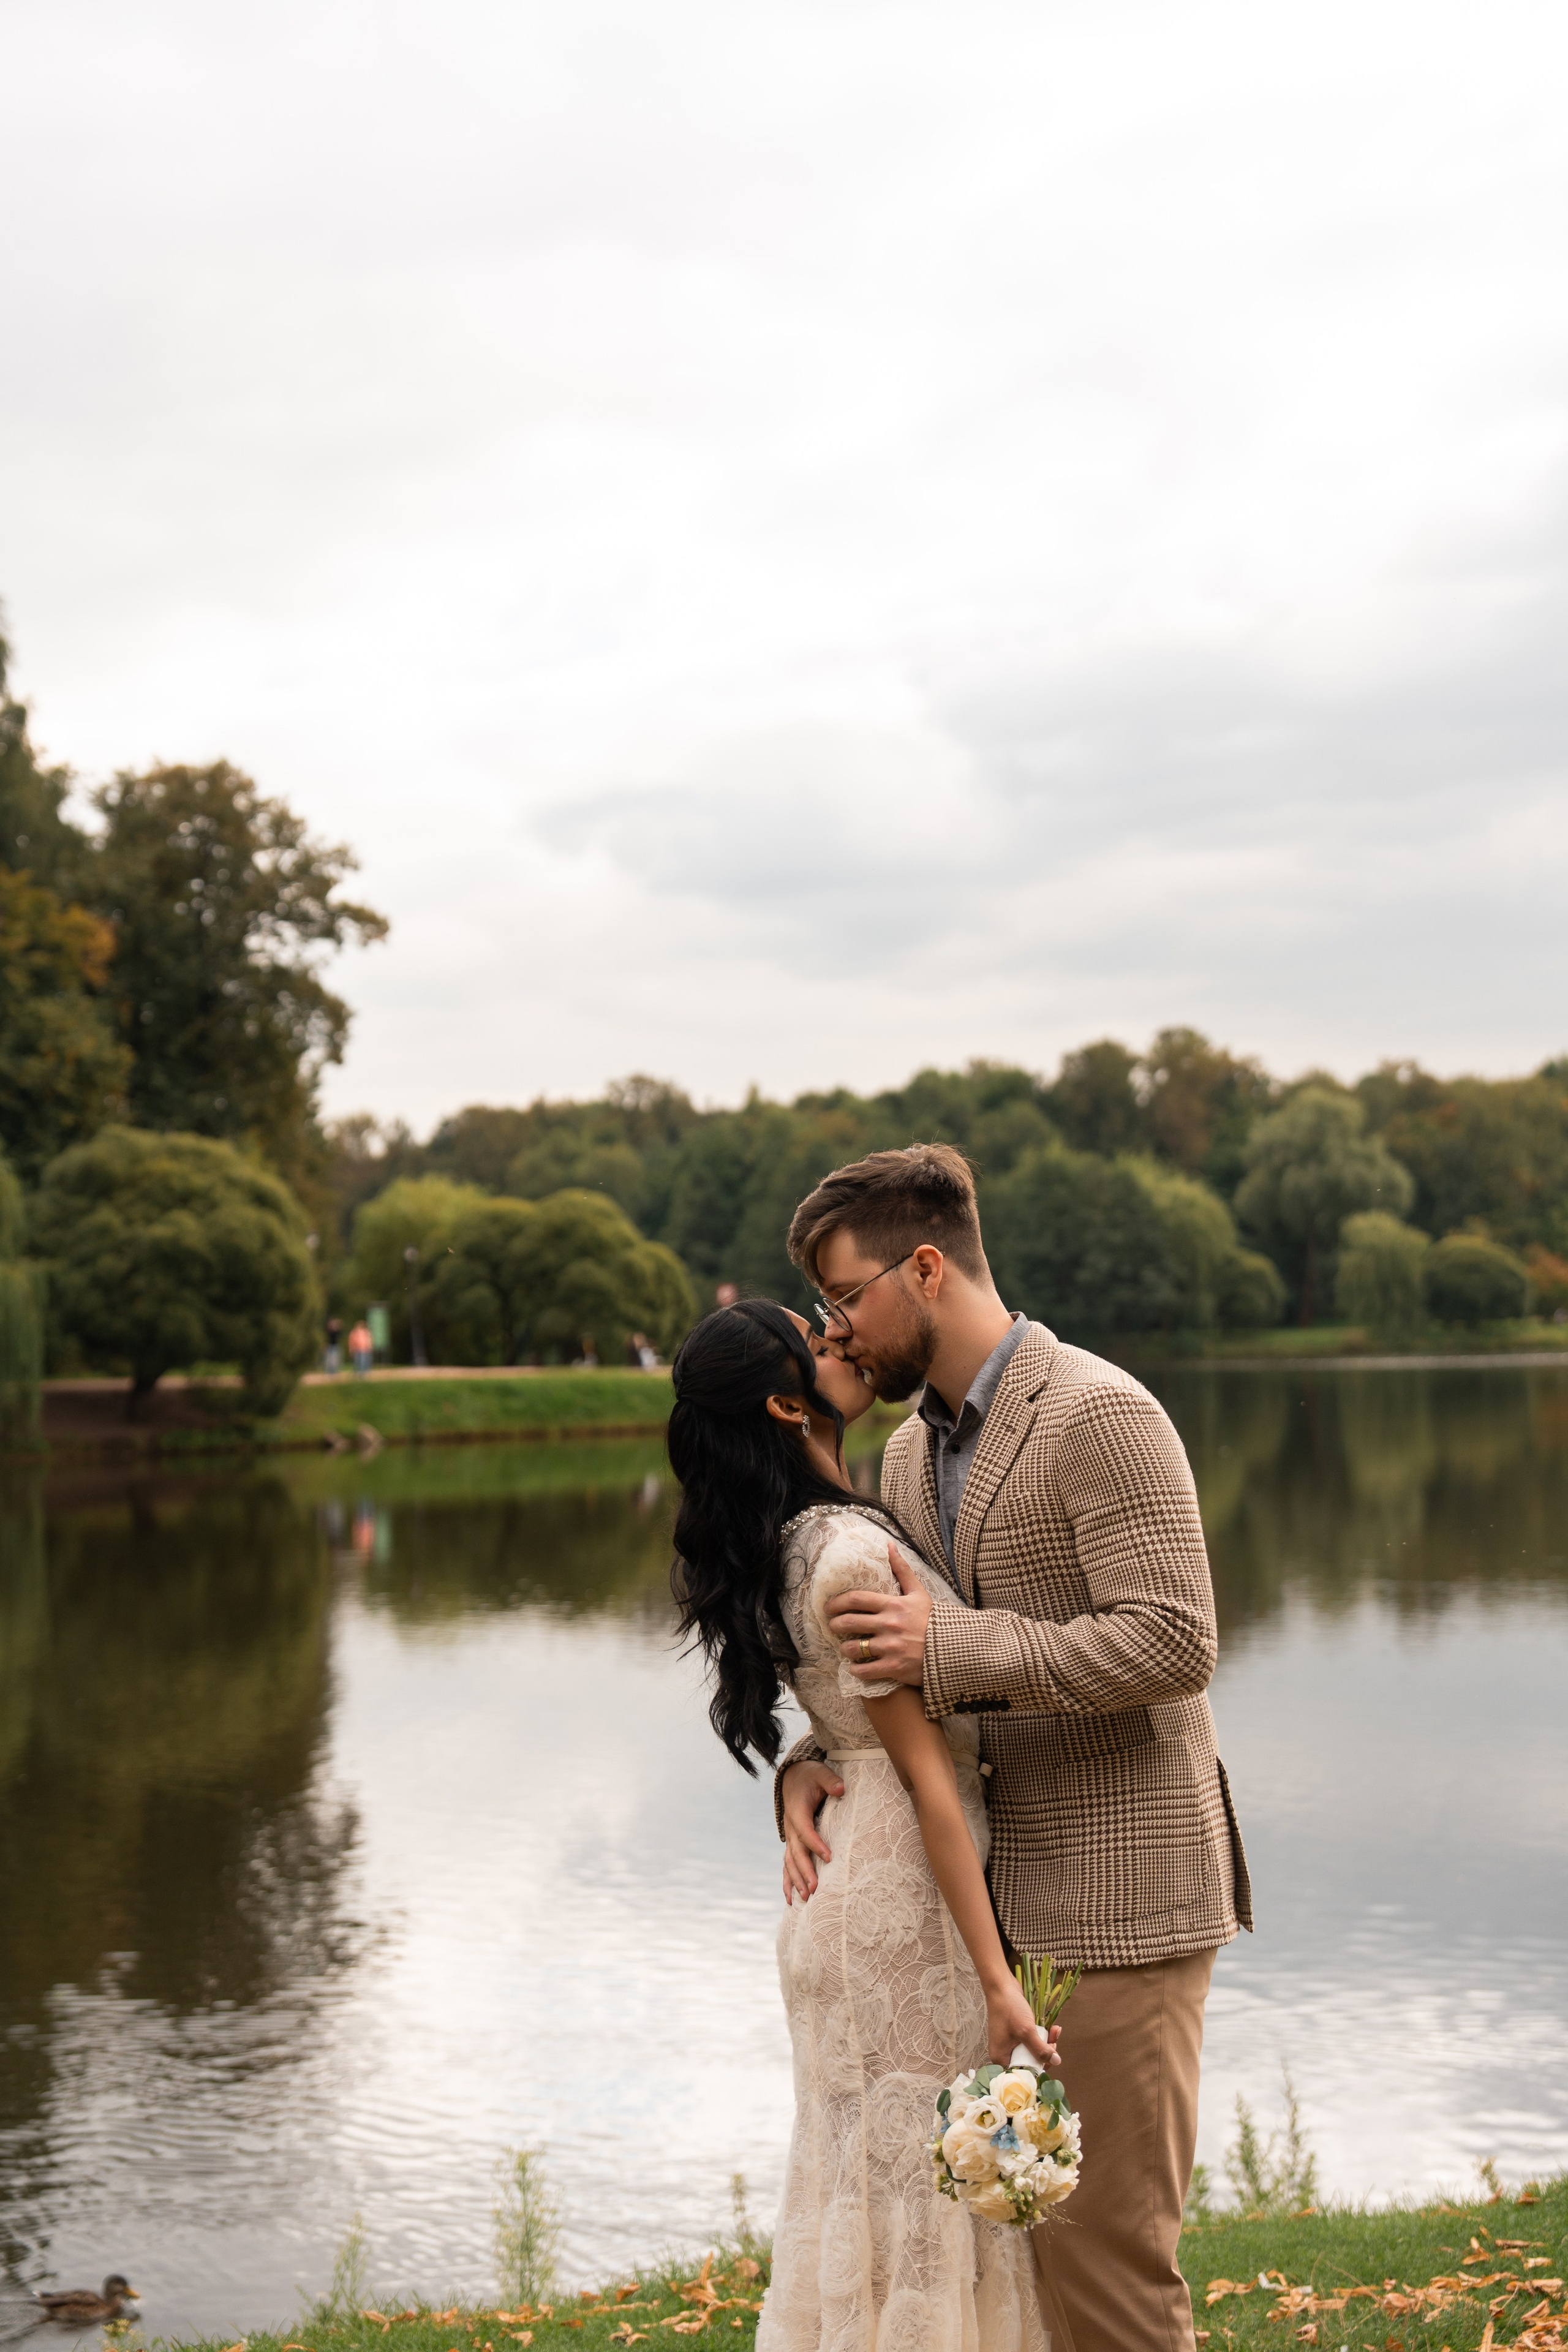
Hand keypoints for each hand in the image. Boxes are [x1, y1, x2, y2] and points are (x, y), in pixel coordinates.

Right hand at [781, 1759, 844, 1903]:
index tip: (829, 1857)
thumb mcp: (820, 1773)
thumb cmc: (810, 1776)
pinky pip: (787, 1865)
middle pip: (796, 1852)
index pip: (806, 1831)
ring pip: (790, 1862)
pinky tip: (791, 1900)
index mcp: (797, 1811)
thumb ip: (830, 1781)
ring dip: (796, 1880)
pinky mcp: (791, 1842)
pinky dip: (788, 1882)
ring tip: (806, 1898)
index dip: (816, 1844)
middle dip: (805, 1871)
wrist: (793, 1777)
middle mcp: (791, 1827)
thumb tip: (841, 1789)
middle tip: (815, 1888)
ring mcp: (790, 1837)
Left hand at [824, 1544, 931, 1686]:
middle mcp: (889, 1625)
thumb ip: (902, 1569)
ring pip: (853, 1648)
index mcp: (893, 1605)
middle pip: (849, 1622)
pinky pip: (864, 1670)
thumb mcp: (919, 1592)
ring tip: (845, 1647)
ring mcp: (890, 1647)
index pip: (856, 1599)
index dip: (836, 1602)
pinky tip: (855, 1667)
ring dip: (844, 1648)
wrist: (953, 1648)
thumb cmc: (932, 1620)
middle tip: (832, 1626)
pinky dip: (855, 1670)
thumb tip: (888, 1545)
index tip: (828, 1607)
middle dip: (835, 1625)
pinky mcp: (893, 1667)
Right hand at [984, 1978, 1061, 2069]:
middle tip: (1054, 2042)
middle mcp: (1005, 2054)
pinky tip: (1051, 2027)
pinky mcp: (1016, 2034)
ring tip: (1055, 2031)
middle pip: (1030, 2062)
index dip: (1039, 2067)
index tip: (1052, 2058)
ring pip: (1033, 2050)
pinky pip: (1031, 2040)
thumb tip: (1056, 2062)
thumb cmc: (1009, 2009)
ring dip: (1046, 2042)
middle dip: (1046, 2053)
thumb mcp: (1026, 2031)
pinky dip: (1042, 2035)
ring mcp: (1011, 2043)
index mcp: (1002, 2058)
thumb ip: (1040, 2049)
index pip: (1024, 2073)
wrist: (1001, 1986)